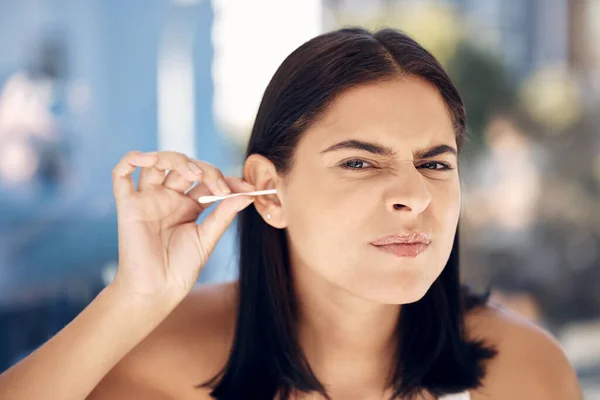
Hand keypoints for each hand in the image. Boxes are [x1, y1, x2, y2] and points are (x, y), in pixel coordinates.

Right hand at [109, 150, 254, 303]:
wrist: (156, 291)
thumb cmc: (180, 269)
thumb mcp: (207, 238)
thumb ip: (224, 214)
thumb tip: (248, 194)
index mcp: (188, 205)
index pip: (207, 180)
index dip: (226, 179)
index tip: (247, 187)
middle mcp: (168, 198)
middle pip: (185, 166)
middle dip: (206, 170)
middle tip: (221, 188)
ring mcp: (148, 199)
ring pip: (156, 162)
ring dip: (175, 158)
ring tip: (194, 173)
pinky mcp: (128, 205)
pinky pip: (121, 174)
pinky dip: (132, 159)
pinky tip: (148, 158)